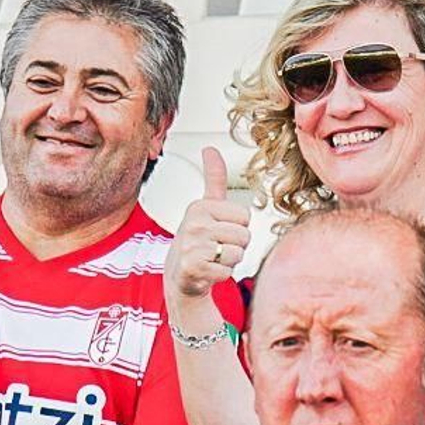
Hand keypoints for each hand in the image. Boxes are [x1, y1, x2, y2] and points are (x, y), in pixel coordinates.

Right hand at [165, 148, 249, 305]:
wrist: (180, 276)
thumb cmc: (198, 240)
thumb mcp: (205, 207)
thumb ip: (213, 179)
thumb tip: (210, 148)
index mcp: (200, 206)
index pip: (245, 216)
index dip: (237, 227)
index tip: (219, 230)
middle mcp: (193, 223)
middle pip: (244, 235)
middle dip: (235, 246)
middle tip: (216, 249)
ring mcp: (191, 246)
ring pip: (237, 254)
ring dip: (229, 261)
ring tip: (212, 259)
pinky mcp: (192, 268)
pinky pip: (227, 271)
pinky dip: (220, 275)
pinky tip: (207, 272)